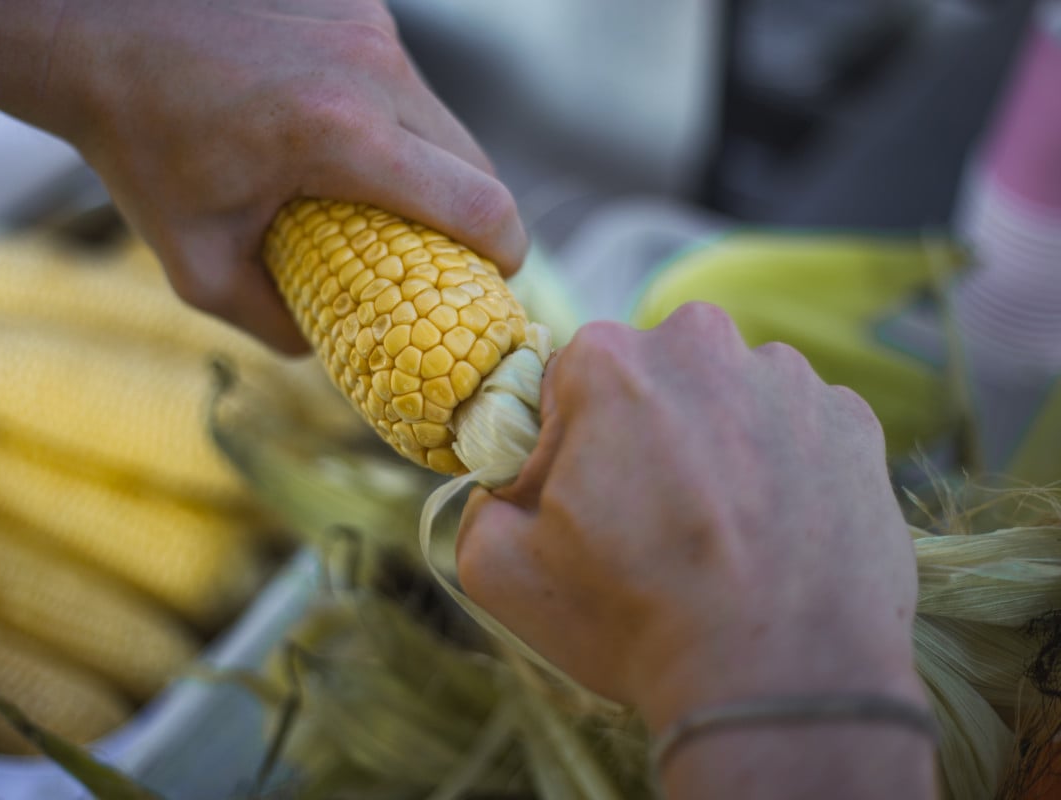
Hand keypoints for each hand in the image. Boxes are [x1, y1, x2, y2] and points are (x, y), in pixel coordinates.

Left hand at [42, 0, 526, 351]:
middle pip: (476, 161)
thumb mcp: (198, 267)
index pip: (480, 204)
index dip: (504, 253)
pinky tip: (331, 130)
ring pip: (442, 118)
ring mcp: (368, 25)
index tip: (492, 279)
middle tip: (439, 251)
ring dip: (428, 164)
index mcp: (341, 136)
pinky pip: (402, 79)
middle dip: (472, 215)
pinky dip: (387, 116)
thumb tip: (326, 348)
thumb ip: (274, 323)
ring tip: (372, 192)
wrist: (95, 29)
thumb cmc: (139, 148)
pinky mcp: (356, 2)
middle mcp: (371, 68)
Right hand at [456, 305, 922, 729]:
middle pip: (652, 379)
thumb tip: (505, 485)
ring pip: (728, 398)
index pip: (566, 384)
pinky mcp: (854, 424)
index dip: (567, 448)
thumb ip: (482, 501)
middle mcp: (703, 345)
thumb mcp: (501, 569)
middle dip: (643, 435)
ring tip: (720, 534)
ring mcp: (790, 380)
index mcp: (610, 362)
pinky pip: (796, 428)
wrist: (780, 682)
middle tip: (654, 522)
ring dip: (717, 446)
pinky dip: (782, 468)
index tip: (586, 504)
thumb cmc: (635, 621)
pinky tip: (772, 534)